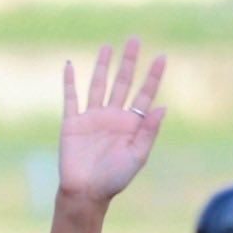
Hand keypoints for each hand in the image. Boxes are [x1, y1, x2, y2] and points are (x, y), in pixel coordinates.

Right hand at [59, 37, 166, 205]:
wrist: (86, 192)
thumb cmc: (114, 178)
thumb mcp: (137, 156)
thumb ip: (148, 131)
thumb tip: (162, 105)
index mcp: (131, 124)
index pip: (144, 94)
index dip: (153, 76)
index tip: (162, 57)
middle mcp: (113, 116)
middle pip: (122, 82)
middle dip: (129, 61)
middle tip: (135, 40)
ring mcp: (92, 117)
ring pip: (98, 84)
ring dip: (102, 66)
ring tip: (107, 47)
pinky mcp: (72, 122)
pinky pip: (71, 97)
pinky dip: (69, 81)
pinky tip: (69, 65)